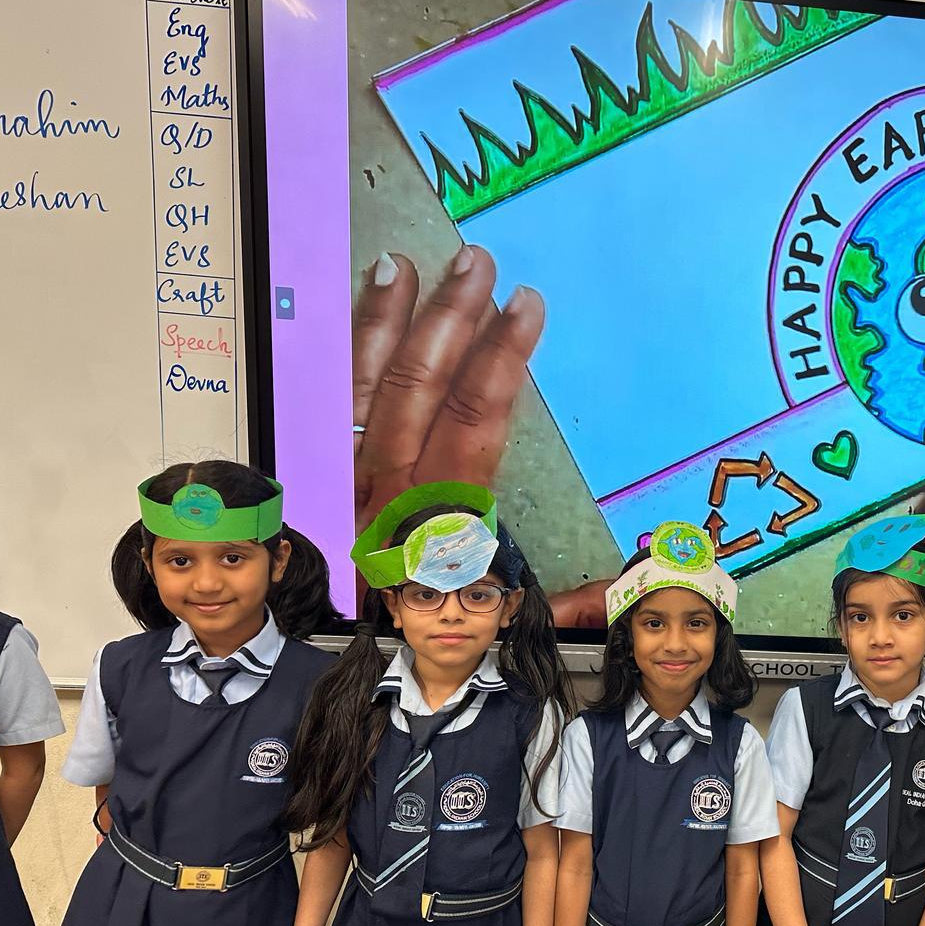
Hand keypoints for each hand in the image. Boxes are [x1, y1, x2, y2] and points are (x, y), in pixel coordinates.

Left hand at [350, 247, 606, 625]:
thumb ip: (558, 605)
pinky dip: (341, 354)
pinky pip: (321, 405)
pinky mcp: (308, 475)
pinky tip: (360, 312)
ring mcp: (338, 483)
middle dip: (448, 322)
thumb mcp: (496, 626)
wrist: (328, 662)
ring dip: (385, 324)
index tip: (523, 308)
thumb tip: (616, 594)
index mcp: (438, 530)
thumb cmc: (432, 632)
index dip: (498, 363)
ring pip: (359, 392)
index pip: (472, 430)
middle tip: (475, 263)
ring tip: (406, 268)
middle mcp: (384, 498)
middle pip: (415, 396)